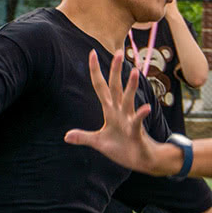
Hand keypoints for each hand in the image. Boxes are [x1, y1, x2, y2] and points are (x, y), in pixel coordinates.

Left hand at [63, 50, 171, 173]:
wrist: (140, 160)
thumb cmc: (122, 148)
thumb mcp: (98, 142)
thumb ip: (83, 137)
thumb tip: (66, 136)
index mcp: (110, 111)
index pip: (100, 86)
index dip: (95, 71)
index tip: (92, 53)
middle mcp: (120, 111)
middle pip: (116, 87)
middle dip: (116, 70)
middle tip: (119, 52)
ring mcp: (129, 120)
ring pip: (129, 100)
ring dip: (130, 87)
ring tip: (134, 71)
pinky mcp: (136, 132)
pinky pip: (138, 122)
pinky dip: (140, 115)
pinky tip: (145, 108)